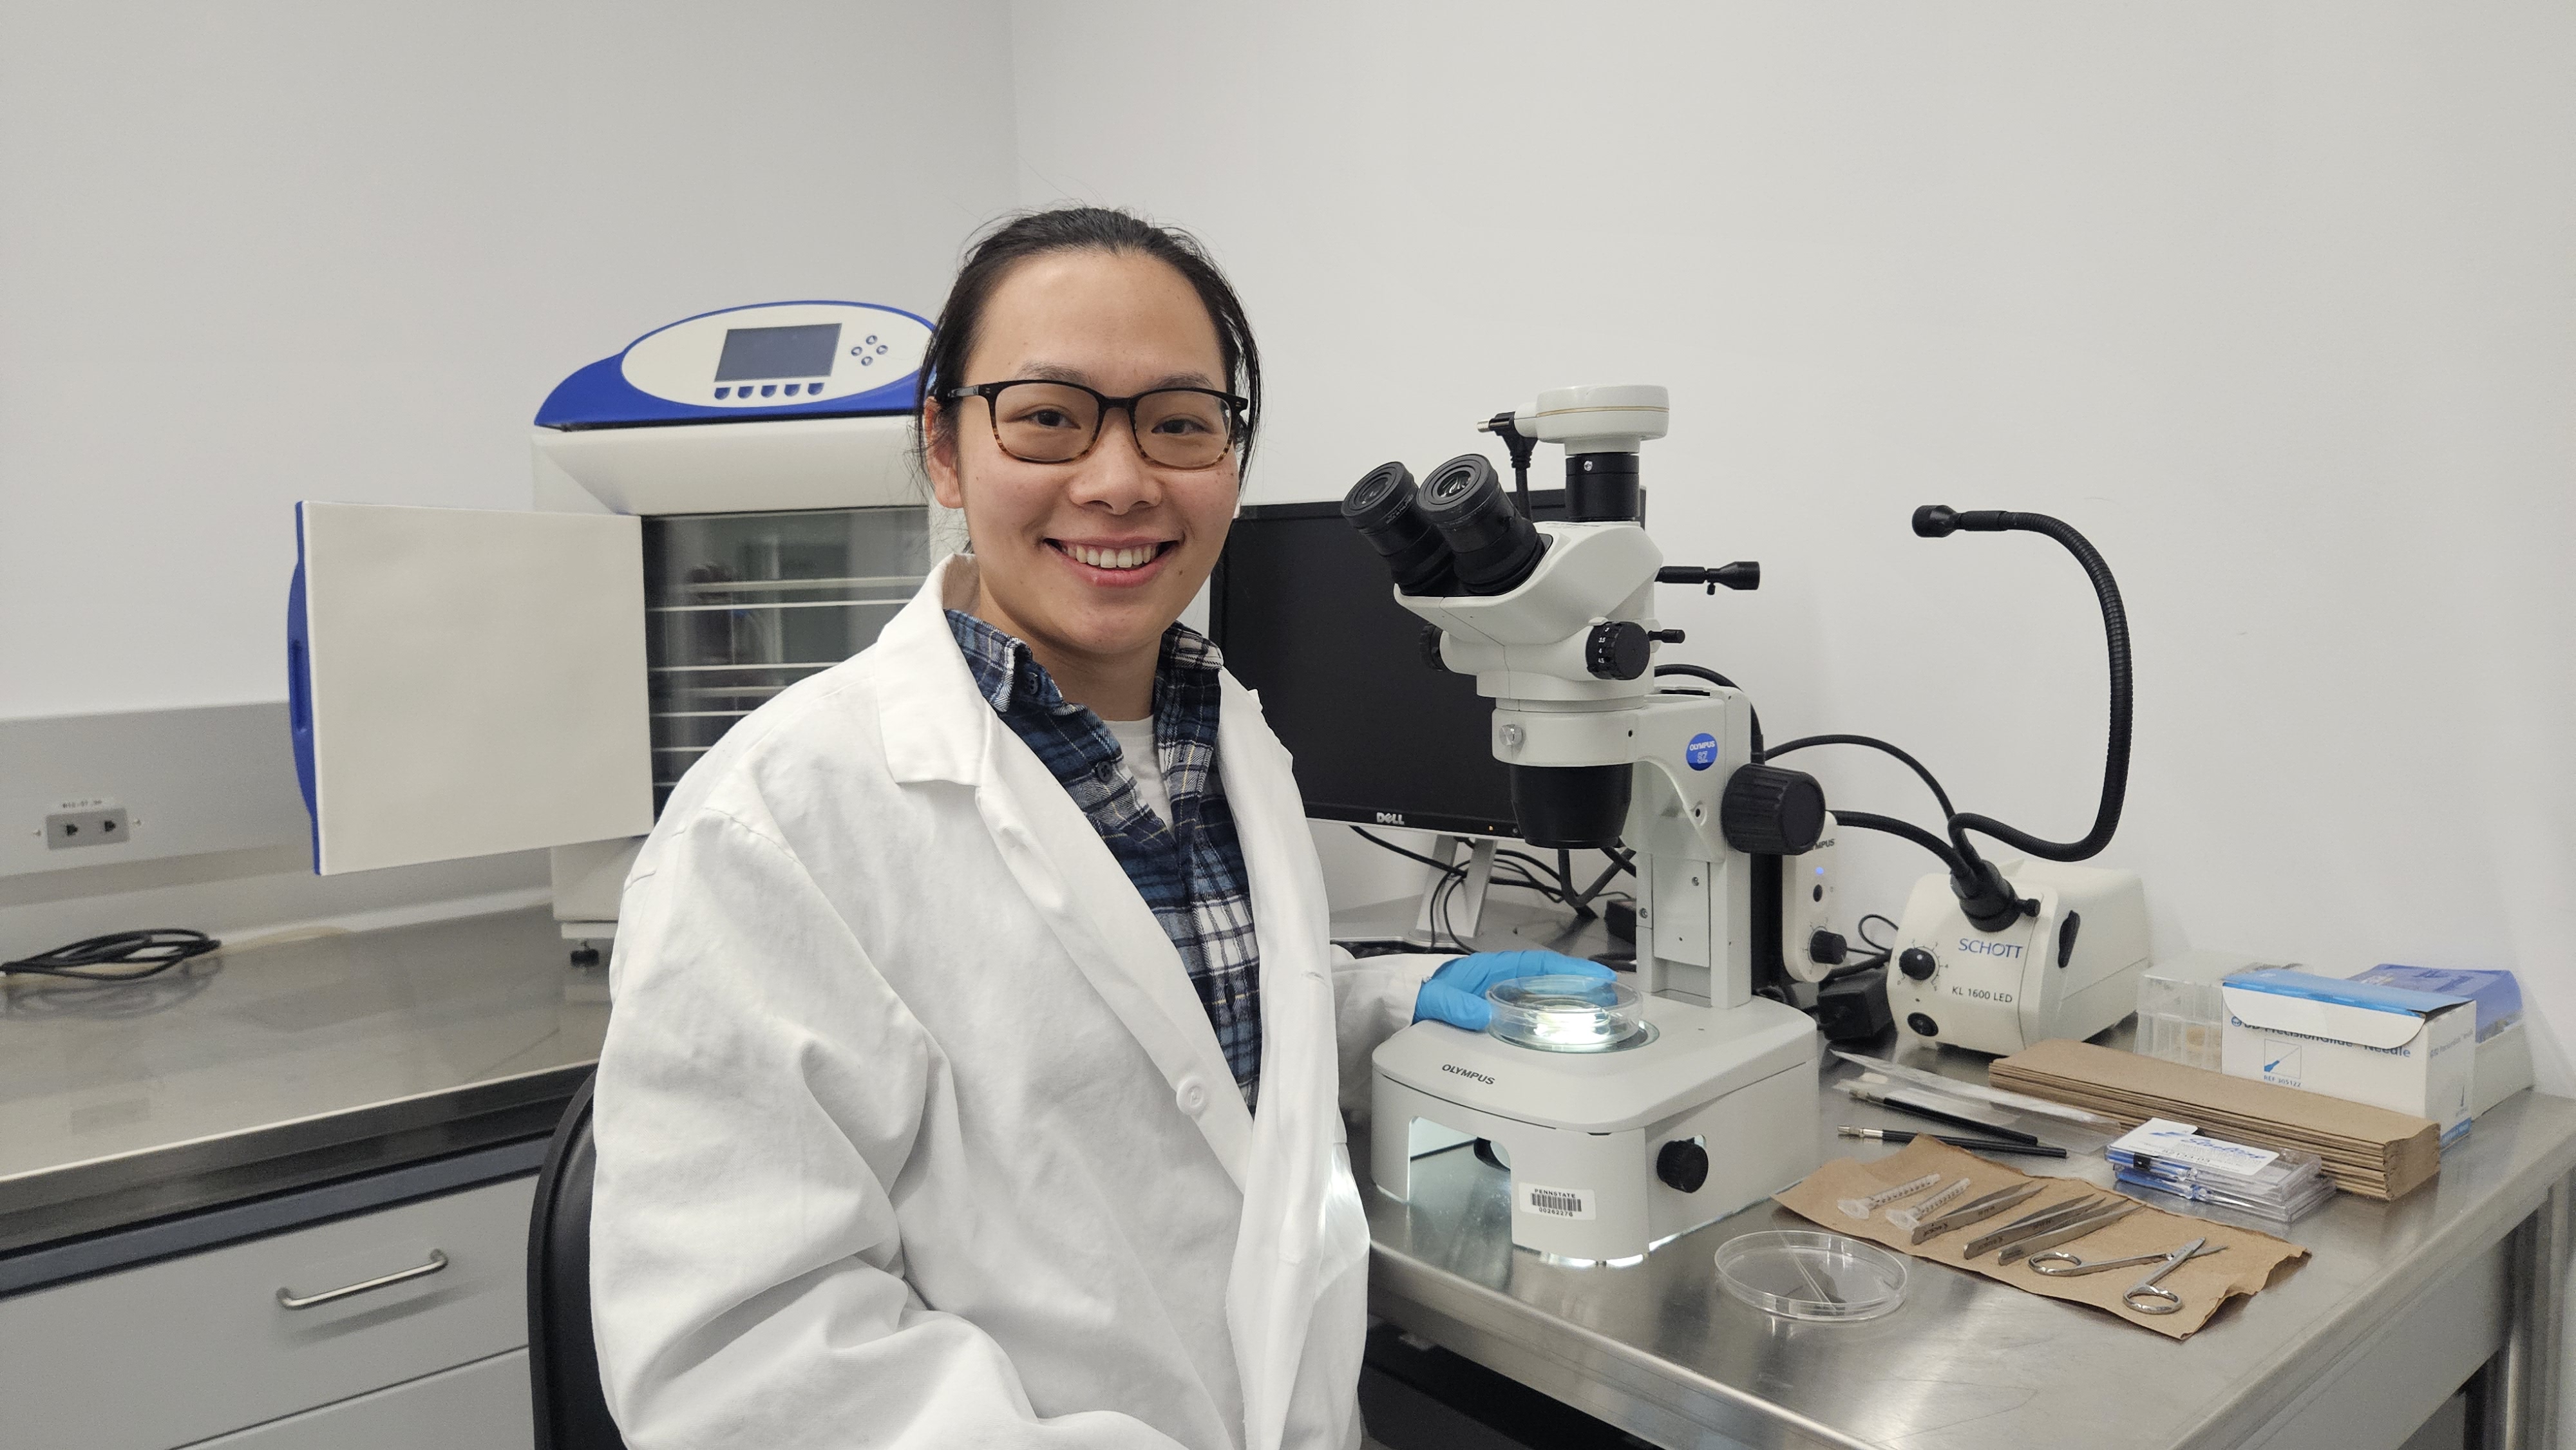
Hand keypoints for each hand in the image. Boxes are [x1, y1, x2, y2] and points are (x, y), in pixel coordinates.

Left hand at [1413, 950, 1617, 1031]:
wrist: (1398, 1004)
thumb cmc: (1416, 996)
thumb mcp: (1433, 1001)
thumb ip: (1454, 1006)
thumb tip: (1485, 1016)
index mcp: (1487, 969)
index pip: (1537, 964)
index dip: (1569, 969)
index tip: (1595, 975)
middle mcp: (1496, 979)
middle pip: (1546, 977)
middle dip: (1578, 982)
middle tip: (1609, 993)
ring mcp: (1496, 993)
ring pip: (1540, 992)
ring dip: (1567, 998)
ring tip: (1596, 1008)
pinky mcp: (1493, 1009)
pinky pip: (1529, 1007)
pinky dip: (1549, 1012)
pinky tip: (1562, 1025)